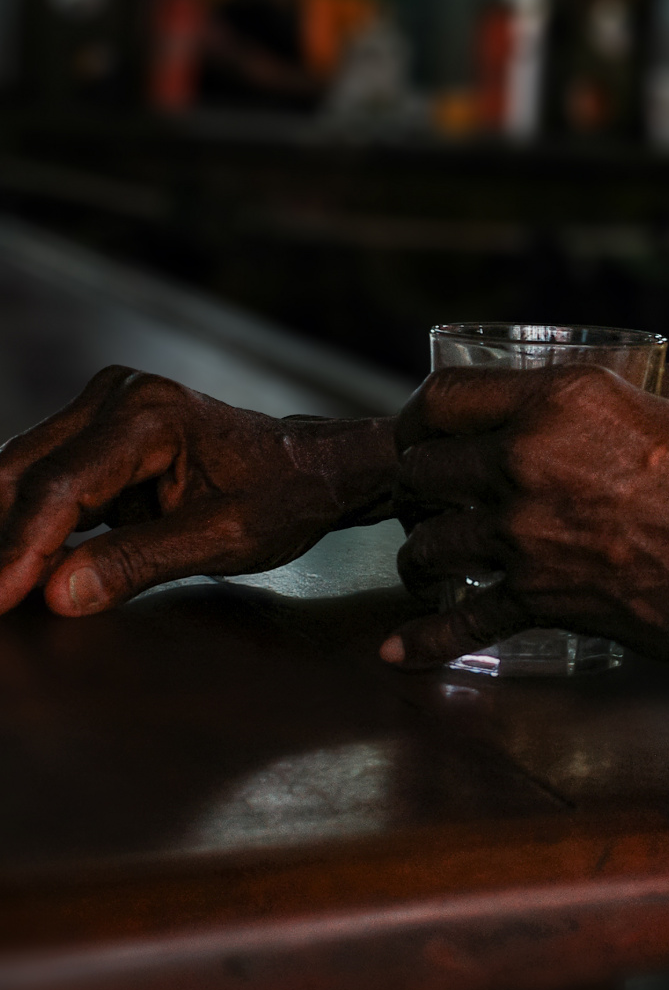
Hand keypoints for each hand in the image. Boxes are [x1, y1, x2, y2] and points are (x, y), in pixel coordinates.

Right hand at [0, 368, 389, 616]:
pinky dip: (26, 521)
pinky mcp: (98, 429)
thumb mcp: (225, 540)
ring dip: (5, 531)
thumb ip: (140, 563)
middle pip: (23, 474)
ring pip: (21, 474)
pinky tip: (18, 565)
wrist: (316, 468)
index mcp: (151, 415)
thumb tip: (57, 594)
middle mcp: (118, 396)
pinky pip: (44, 477)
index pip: (59, 488)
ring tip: (2, 587)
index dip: (17, 549)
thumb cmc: (284, 498)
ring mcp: (103, 406)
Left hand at [386, 366, 668, 668]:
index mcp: (569, 398)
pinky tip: (403, 651)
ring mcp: (528, 535)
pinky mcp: (544, 600)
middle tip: (433, 502)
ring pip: (427, 544)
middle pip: (421, 470)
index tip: (428, 435)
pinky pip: (463, 621)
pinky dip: (428, 639)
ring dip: (425, 555)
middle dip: (421, 488)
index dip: (424, 418)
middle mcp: (530, 459)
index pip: (447, 397)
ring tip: (431, 564)